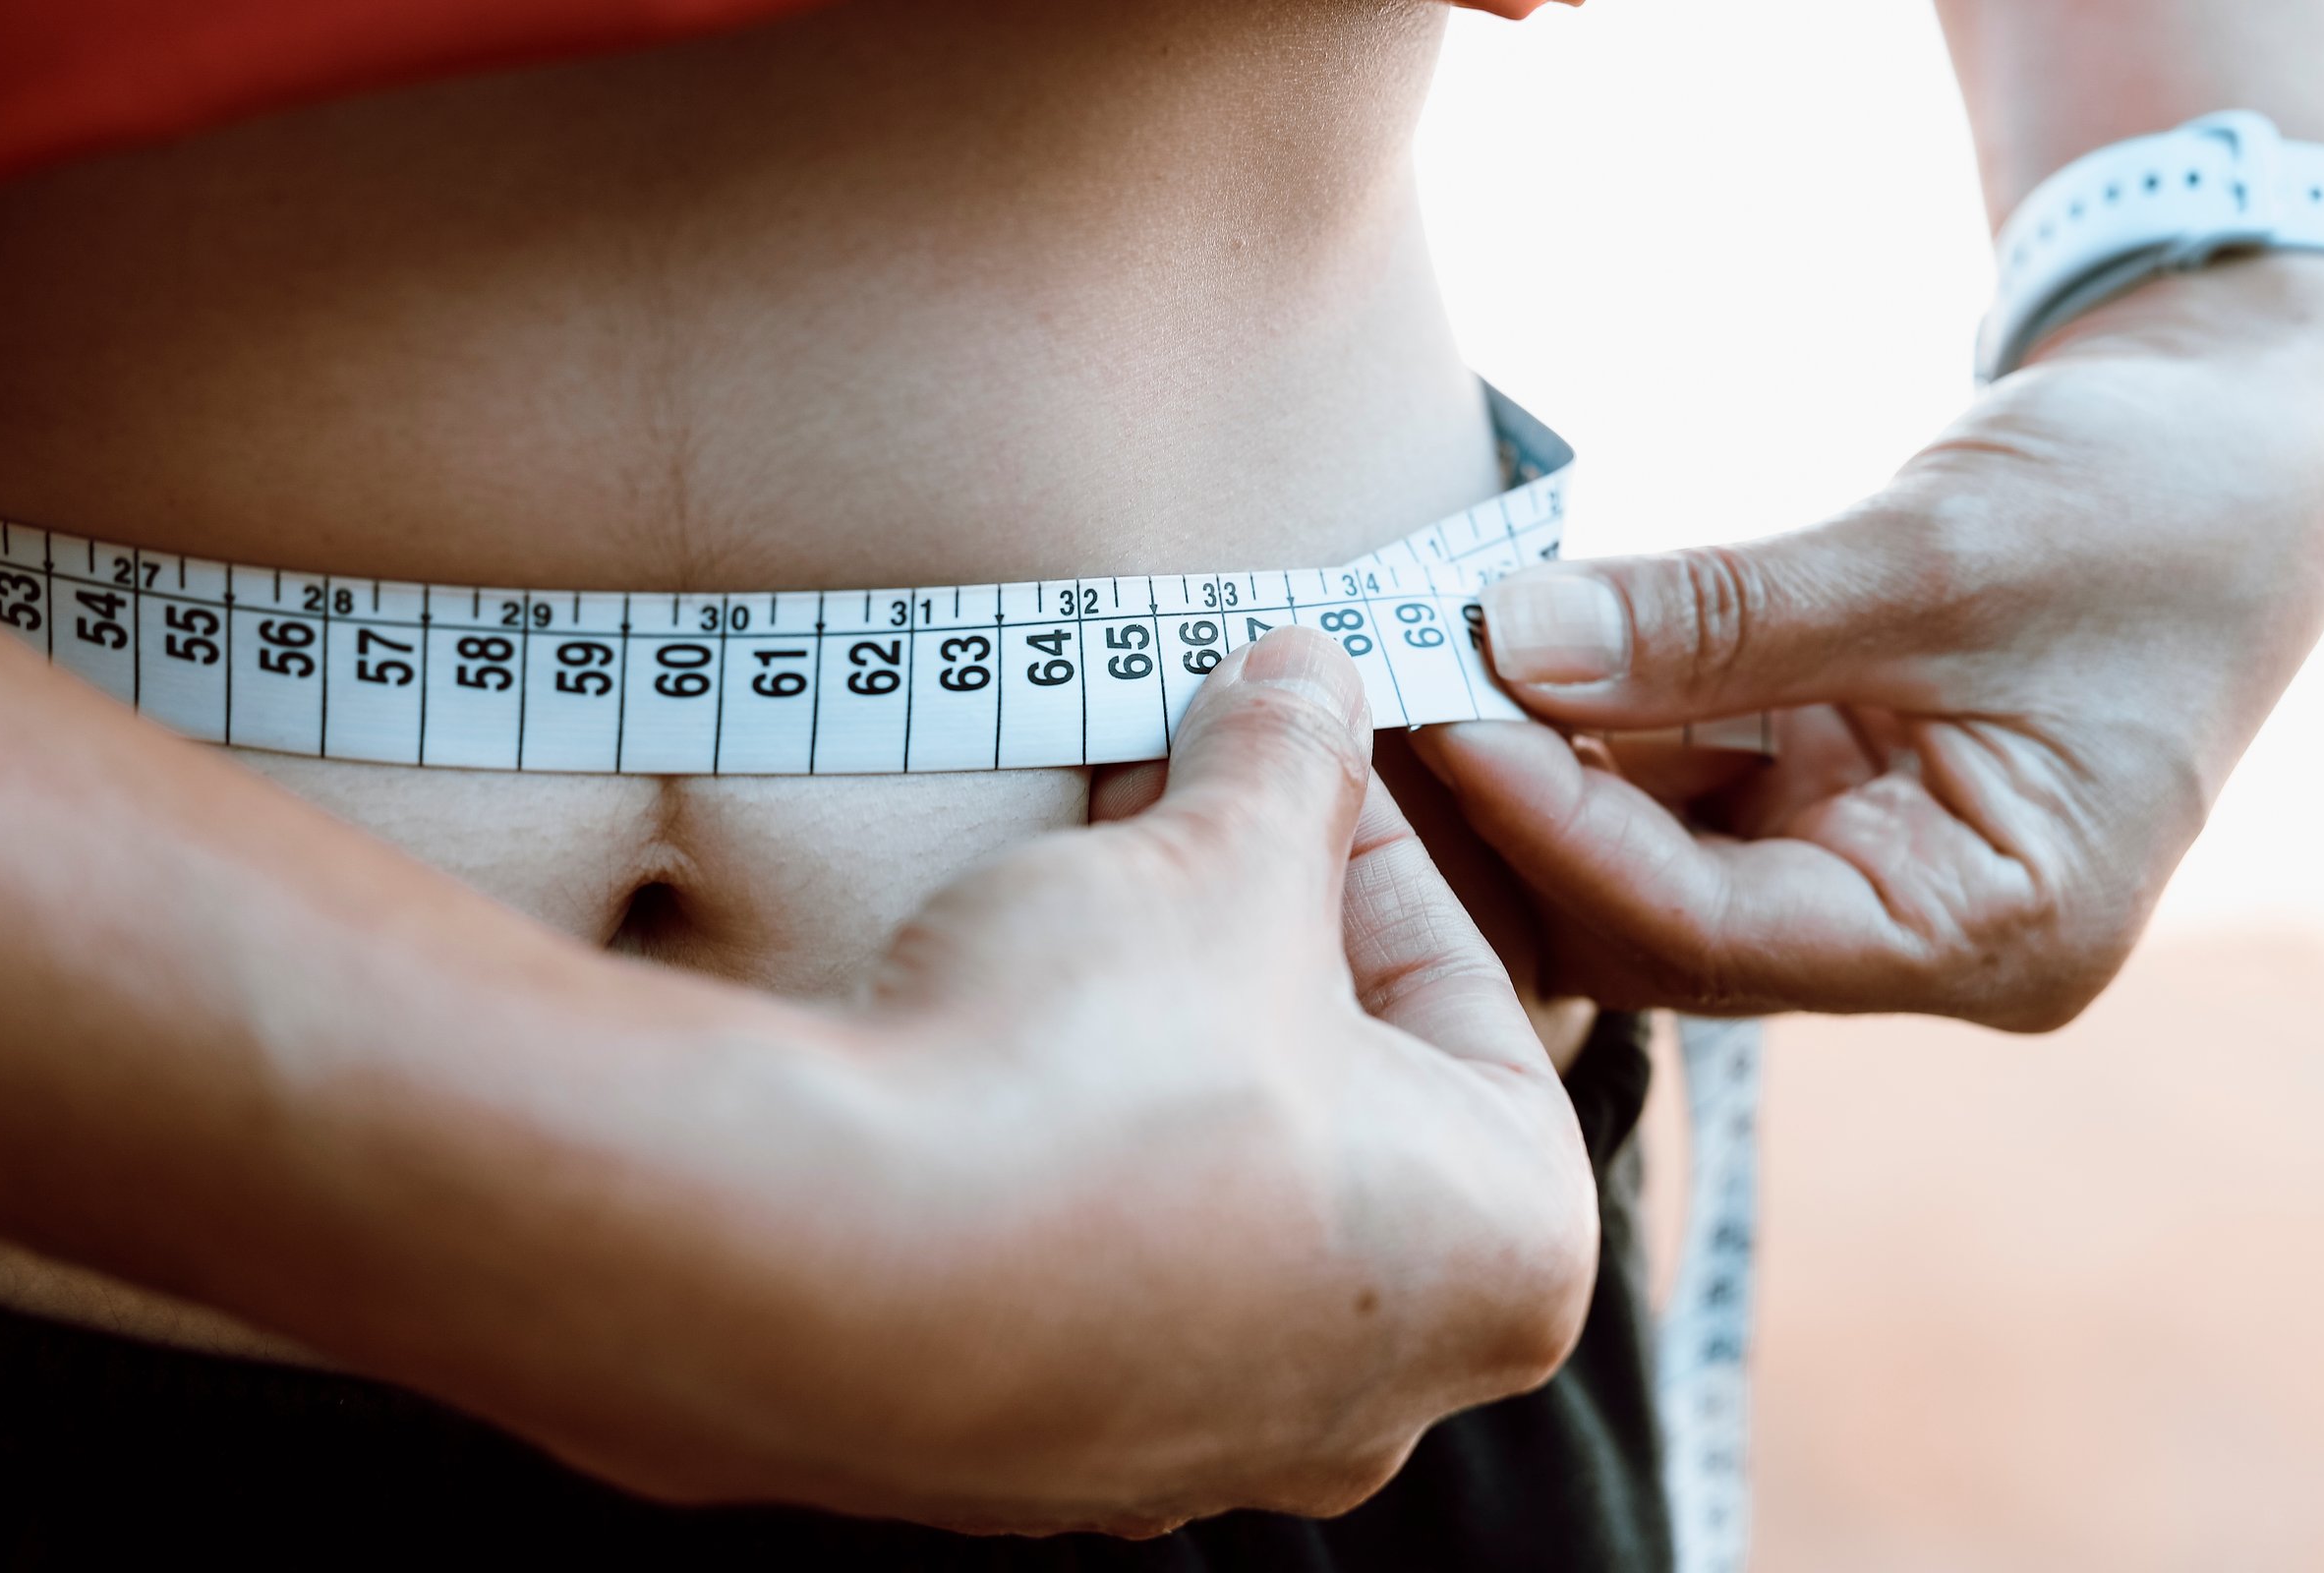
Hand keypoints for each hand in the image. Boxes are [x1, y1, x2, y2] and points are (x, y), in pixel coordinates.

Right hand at [544, 628, 1595, 1532]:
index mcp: (1504, 1261)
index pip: (1476, 1000)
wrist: (818, 1269)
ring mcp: (1208, 1443)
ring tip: (1080, 887)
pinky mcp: (1046, 1452)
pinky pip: (1097, 1256)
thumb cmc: (1091, 1076)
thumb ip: (1291, 759)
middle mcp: (1384, 1391)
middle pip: (1347, 1089)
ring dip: (1166, 1020)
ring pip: (1223, 1175)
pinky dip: (1077, 1135)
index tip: (1292, 757)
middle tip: (1181, 805)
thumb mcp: (1222, 863)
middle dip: (1260, 923)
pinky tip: (1001, 1027)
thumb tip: (1310, 674)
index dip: (1375, 847)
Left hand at [1416, 253, 2323, 1028]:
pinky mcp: (1826, 791)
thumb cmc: (2151, 501)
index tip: (1442, 715)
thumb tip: (1507, 639)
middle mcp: (1917, 932)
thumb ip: (1717, 618)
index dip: (1563, 828)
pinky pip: (1677, 780)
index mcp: (1992, 936)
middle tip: (1393, 702)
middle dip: (1531, 812)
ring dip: (1547, 760)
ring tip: (1425, 666)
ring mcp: (1865, 864)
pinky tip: (1505, 652)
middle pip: (1663, 918)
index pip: (1717, 928)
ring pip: (1650, 853)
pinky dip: (1596, 718)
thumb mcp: (1934, 558)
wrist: (2238, 433)